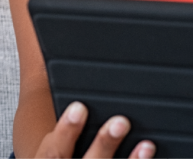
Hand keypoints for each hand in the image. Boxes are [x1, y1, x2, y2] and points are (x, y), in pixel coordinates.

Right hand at [34, 101, 155, 158]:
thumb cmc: (56, 145)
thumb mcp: (45, 130)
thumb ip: (57, 106)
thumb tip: (49, 44)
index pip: (54, 152)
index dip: (67, 131)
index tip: (79, 107)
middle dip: (104, 145)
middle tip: (121, 121)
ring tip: (146, 144)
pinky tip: (148, 153)